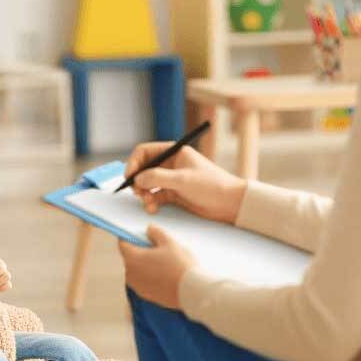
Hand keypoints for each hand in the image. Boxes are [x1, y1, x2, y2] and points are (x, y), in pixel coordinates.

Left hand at [118, 225, 193, 308]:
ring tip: (164, 261)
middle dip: (141, 250)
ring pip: (138, 270)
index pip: (123, 243)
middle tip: (157, 246)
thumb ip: (156, 232)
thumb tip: (149, 230)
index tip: (139, 234)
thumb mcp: (169, 242)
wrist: (191, 292)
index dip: (130, 236)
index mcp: (132, 259)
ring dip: (146, 264)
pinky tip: (166, 273)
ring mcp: (137, 286)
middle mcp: (130, 274)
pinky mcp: (146, 295)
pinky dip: (151, 276)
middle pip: (131, 257)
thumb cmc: (179, 265)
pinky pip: (145, 281)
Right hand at [125, 143, 246, 223]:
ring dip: (144, 194)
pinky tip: (153, 208)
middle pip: (143, 169)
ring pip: (148, 185)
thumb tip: (136, 179)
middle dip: (138, 182)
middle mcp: (170, 164)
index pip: (145, 152)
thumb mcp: (182, 180)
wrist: (230, 204)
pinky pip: (155, 196)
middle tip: (137, 193)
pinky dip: (151, 202)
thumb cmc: (211, 185)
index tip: (129, 177)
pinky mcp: (174, 194)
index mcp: (174, 152)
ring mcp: (171, 180)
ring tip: (148, 203)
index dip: (134, 163)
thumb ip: (158, 177)